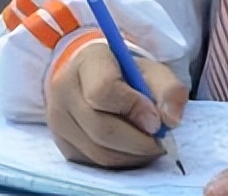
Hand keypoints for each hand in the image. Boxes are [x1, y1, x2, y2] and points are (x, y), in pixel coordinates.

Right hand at [46, 41, 187, 168]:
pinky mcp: (62, 145)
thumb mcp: (150, 70)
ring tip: (148, 145)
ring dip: (132, 156)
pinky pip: (94, 164)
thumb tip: (170, 120)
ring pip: (99, 152)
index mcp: (86, 62)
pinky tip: (131, 150)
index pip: (103, 90)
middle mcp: (63, 91)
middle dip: (139, 141)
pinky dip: (120, 162)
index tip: (156, 119)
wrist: (91, 78)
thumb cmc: (124, 73)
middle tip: (160, 141)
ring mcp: (57, 120)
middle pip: (101, 129)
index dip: (134, 108)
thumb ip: (168, 89)